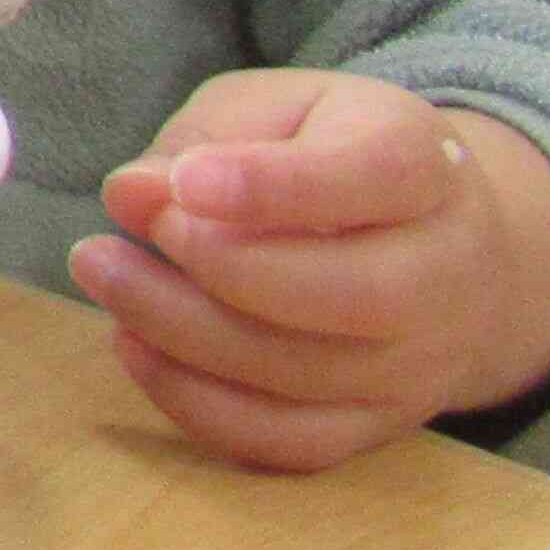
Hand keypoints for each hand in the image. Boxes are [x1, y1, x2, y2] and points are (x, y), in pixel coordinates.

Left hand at [70, 69, 549, 473]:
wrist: (443, 246)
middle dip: (224, 268)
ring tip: (103, 271)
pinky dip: (199, 404)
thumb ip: (207, 139)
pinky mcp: (378, 424)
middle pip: (355, 293)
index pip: (377, 173)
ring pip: (310, 374)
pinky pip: (291, 441)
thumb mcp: (277, 108)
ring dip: (184, 332)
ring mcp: (420, 362)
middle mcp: (445, 272)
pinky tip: (135, 344)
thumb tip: (132, 195)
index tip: (188, 180)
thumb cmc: (331, 154)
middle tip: (138, 227)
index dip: (277, 185)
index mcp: (423, 164)